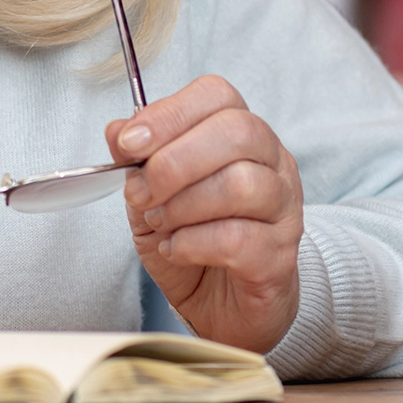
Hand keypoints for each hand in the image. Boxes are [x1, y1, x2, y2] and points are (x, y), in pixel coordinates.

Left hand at [105, 75, 303, 353]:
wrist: (222, 306)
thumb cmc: (192, 239)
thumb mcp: (151, 194)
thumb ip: (137, 160)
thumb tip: (118, 130)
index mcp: (241, 134)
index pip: (217, 96)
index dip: (170, 113)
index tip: (130, 144)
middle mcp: (273, 163)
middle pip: (237, 132)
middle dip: (174, 162)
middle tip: (140, 193)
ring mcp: (284, 209)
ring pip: (241, 183)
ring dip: (183, 205)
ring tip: (159, 223)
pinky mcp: (280, 256)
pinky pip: (238, 238)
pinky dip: (193, 243)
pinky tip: (176, 249)